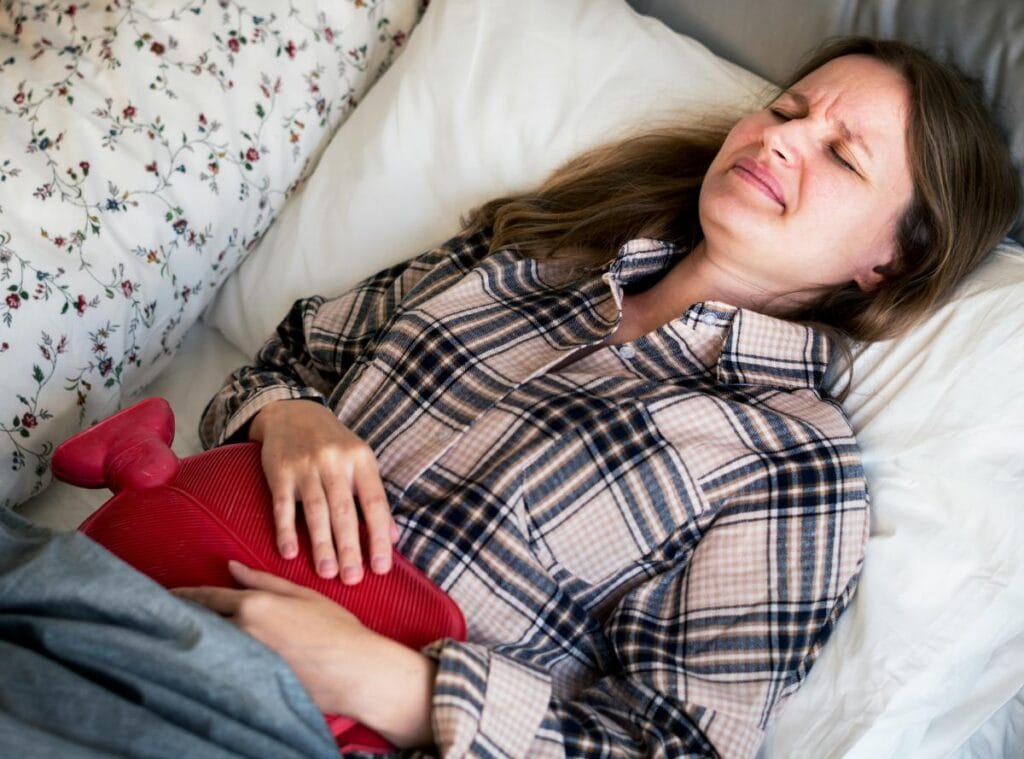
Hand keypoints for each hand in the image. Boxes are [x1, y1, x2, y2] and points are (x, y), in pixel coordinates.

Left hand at [172, 561, 435, 747]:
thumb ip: (263, 581)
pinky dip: (210, 664)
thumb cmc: (336, 628)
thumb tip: (232, 567)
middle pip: (199, 625)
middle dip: (181, 620)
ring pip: (207, 648)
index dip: (182, 596)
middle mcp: (243, 631)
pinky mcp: (250, 683)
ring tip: (176, 640)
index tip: (163, 596)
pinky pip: (221, 670)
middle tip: (161, 618)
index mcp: (255, 605)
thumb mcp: (302, 595)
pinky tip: (203, 664)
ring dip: (193, 642)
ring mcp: (245, 660)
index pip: (207, 598)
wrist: (355, 670)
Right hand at [248, 399, 396, 582]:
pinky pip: (282, 505)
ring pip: (316, 511)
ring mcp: (306, 466)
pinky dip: (286, 529)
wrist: (292, 413)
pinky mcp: (279, 471)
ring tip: (327, 573)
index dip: (379, 537)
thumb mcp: (360, 461)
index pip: (375, 503)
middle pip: (345, 511)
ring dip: (321, 544)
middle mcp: (335, 461)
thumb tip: (393, 537)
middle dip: (349, 548)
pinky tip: (289, 553)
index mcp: (361, 460)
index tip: (381, 568)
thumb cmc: (333, 444)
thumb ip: (374, 497)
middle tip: (352, 579)